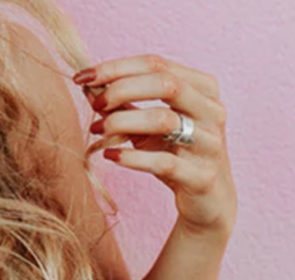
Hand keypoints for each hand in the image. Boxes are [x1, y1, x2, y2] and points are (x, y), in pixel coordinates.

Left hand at [73, 54, 236, 239]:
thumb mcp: (146, 126)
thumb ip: (122, 104)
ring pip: (165, 121)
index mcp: (202, 89)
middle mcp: (212, 111)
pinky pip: (165, 163)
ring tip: (98, 130)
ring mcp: (210, 144)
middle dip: (121, 89)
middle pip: (166, 84)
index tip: (82, 77)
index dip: (116, 67)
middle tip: (94, 104)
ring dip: (123, 121)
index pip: (157, 64)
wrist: (206, 200)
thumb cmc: (173, 154)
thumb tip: (88, 86)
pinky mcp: (202, 176)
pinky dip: (132, 158)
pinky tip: (110, 155)